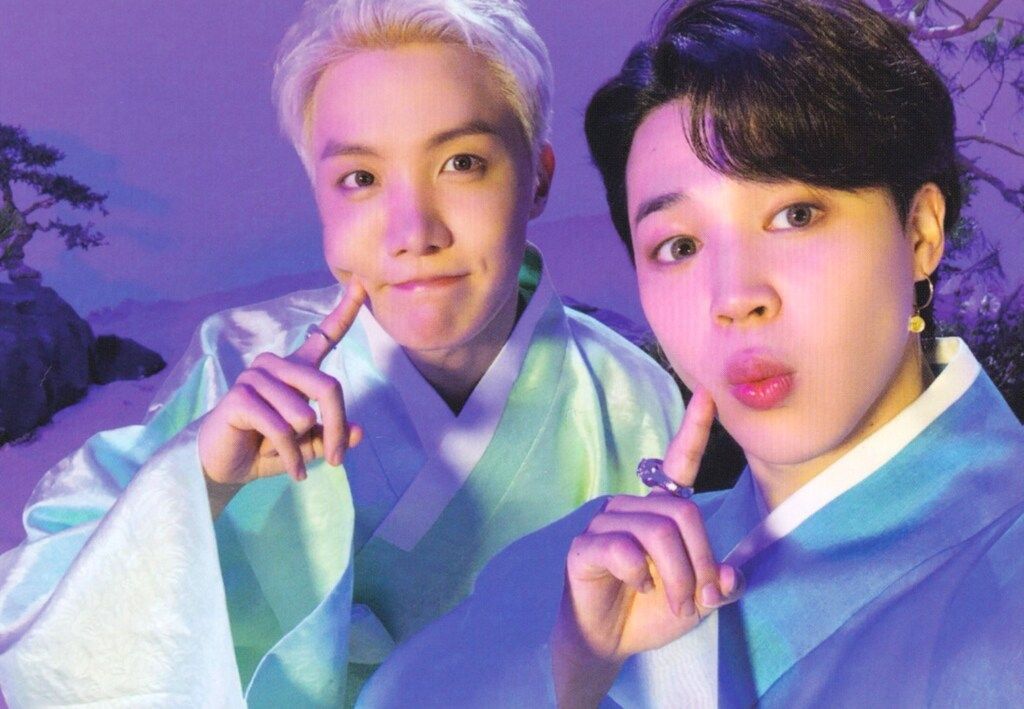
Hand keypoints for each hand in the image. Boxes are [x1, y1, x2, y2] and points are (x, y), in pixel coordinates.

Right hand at [198, 281, 365, 501]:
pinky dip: (290, 457)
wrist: (224, 466)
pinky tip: (286, 468)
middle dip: (337, 429)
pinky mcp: (240, 396)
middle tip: (337, 461)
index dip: (345, 311)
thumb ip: (332, 435)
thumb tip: (359, 431)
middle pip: (328, 388)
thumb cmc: (267, 450)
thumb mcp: (308, 445)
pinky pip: (282, 430)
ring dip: (300, 447)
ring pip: (304, 415)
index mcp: (296, 369)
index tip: (362, 286)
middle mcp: (276, 364)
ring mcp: (255, 376)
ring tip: (281, 452)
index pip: (325, 335)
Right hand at [551, 389, 742, 706]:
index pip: (677, 463)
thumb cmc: (649, 612)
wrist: (606, 643)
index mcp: (657, 511)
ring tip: (674, 602)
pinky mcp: (584, 548)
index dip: (693, 430)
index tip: (709, 396)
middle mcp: (630, 507)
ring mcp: (604, 524)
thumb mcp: (694, 600)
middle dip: (700, 560)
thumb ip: (716, 583)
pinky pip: (623, 549)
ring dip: (676, 576)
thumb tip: (731, 577)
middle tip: (699, 597)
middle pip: (681, 513)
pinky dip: (641, 575)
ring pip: (658, 533)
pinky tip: (639, 588)